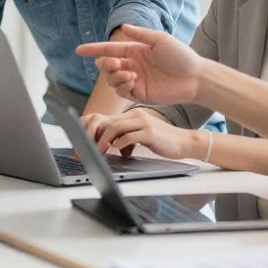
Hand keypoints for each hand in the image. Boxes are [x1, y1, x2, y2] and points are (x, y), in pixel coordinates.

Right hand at [76, 23, 202, 104]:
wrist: (195, 78)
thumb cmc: (181, 56)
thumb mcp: (161, 39)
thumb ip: (141, 34)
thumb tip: (124, 26)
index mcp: (135, 50)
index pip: (109, 49)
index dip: (94, 49)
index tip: (79, 50)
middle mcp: (132, 65)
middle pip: (107, 65)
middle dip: (105, 64)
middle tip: (114, 64)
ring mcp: (135, 80)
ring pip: (112, 79)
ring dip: (115, 76)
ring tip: (128, 74)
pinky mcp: (139, 94)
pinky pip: (121, 91)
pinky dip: (121, 85)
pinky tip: (131, 80)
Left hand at [84, 109, 199, 159]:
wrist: (185, 142)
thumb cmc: (162, 141)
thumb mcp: (140, 136)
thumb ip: (126, 137)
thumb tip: (110, 146)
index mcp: (132, 115)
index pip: (106, 119)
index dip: (92, 130)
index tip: (83, 143)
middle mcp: (135, 115)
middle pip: (106, 122)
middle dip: (93, 137)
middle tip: (85, 151)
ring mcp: (143, 122)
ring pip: (115, 128)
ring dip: (103, 142)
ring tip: (97, 152)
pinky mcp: (150, 132)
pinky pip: (129, 136)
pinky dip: (120, 144)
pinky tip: (118, 151)